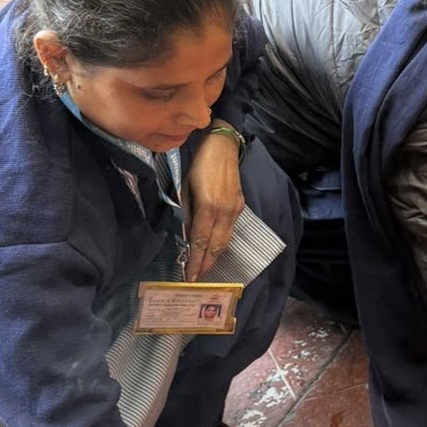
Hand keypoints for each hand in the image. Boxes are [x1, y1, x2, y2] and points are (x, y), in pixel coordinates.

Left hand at [184, 132, 243, 278]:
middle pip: (216, 246)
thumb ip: (188, 213)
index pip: (200, 241)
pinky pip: (229, 230)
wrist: (223, 147)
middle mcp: (224, 211)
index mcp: (208, 206)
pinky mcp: (240, 206)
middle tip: (197, 279)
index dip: (195, 261)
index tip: (189, 276)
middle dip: (206, 264)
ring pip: (225, 240)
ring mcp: (234, 210)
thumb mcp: (186, 187)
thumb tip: (187, 234)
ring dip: (215, 256)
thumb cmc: (199, 164)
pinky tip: (214, 248)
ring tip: (205, 268)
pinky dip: (221, 242)